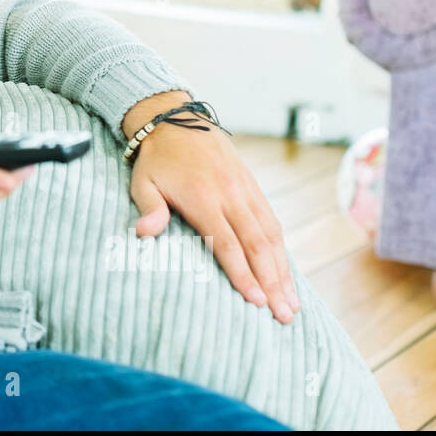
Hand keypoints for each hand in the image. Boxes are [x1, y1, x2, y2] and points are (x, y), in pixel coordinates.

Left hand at [123, 95, 300, 323]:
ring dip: (283, 271)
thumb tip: (144, 233)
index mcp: (204, 197)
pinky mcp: (253, 187)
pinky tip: (286, 272)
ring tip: (292, 303)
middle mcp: (231, 194)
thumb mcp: (143, 181)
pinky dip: (281, 249)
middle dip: (272, 283)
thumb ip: (149, 208)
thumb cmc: (157, 158)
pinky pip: (272, 221)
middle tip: (284, 316)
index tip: (255, 302)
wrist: (177, 120)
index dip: (243, 275)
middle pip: (258, 245)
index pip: (228, 244)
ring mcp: (246, 190)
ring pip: (271, 235)